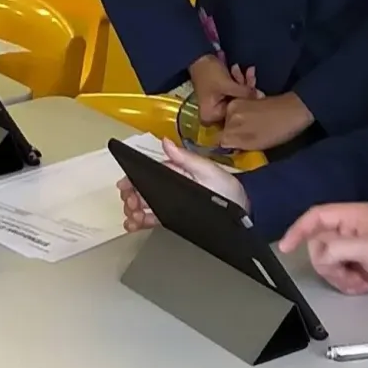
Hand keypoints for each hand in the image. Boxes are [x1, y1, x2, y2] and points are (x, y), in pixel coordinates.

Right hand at [119, 138, 247, 230]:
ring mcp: (171, 204)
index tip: (124, 185)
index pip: (149, 173)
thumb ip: (186, 159)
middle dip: (131, 196)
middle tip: (131, 203)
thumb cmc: (228, 190)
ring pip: (144, 205)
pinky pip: (152, 219)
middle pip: (142, 190)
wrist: (242, 215)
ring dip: (133, 209)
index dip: (133, 178)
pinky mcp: (173, 219)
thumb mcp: (209, 171)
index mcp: (177, 172)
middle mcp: (171, 187)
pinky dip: (140, 222)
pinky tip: (134, 224)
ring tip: (133, 215)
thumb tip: (165, 142)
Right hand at [189, 53, 257, 123]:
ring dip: (243, 82)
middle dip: (246, 89)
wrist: (199, 56)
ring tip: (242, 69)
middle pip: (237, 105)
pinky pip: (235, 91)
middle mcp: (214, 113)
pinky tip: (241, 69)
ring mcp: (219, 103)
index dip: (247, 104)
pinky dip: (239, 81)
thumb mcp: (227, 85)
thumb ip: (246, 93)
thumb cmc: (209, 73)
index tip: (258, 93)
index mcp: (211, 115)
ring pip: (237, 96)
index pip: (235, 116)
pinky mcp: (223, 94)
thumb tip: (261, 98)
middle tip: (251, 77)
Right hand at [219, 91, 312, 151]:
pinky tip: (255, 119)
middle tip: (247, 138)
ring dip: (238, 124)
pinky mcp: (244, 97)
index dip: (229, 145)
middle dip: (232, 134)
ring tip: (253, 128)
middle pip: (224, 128)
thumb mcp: (256, 145)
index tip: (237, 147)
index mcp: (230, 129)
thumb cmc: (279, 131)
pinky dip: (243, 116)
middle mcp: (229, 114)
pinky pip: (237, 111)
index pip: (220, 141)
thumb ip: (238, 145)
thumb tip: (227, 145)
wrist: (294, 109)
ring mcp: (236, 103)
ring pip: (230, 119)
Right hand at [276, 203, 367, 297]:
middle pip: (318, 244)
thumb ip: (336, 248)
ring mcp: (356, 247)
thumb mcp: (367, 249)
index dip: (297, 230)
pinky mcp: (360, 264)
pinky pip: (340, 273)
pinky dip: (347, 282)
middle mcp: (351, 229)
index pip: (316, 217)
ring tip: (358, 282)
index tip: (285, 248)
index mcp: (353, 216)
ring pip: (328, 262)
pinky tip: (363, 285)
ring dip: (339, 276)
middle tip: (345, 273)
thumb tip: (318, 255)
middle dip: (328, 264)